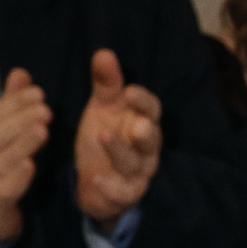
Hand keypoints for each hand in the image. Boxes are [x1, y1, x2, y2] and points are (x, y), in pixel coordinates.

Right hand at [0, 68, 51, 242]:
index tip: (39, 93)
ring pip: (1, 161)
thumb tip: (21, 73)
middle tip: (45, 110)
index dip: (15, 103)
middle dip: (20, 121)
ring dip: (22, 145)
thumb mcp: (0, 135)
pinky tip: (30, 166)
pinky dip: (16, 180)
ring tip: (43, 131)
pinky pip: (3, 191)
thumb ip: (10, 106)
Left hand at [75, 49, 161, 226]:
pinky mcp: (124, 194)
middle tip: (137, 125)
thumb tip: (104, 53)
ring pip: (134, 164)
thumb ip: (106, 84)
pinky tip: (96, 179)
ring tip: (104, 136)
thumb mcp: (103, 108)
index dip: (143, 103)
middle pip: (152, 140)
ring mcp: (137, 173)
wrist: (94, 181)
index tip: (129, 92)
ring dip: (121, 151)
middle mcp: (146, 149)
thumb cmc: (106, 138)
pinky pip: (122, 193)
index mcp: (143, 122)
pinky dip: (111, 187)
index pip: (152, 111)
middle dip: (146, 132)